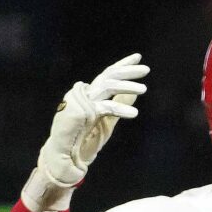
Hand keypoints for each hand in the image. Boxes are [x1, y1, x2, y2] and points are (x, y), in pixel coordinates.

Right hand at [27, 53, 150, 209]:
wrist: (65, 153)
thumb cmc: (84, 138)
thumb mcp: (107, 119)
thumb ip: (119, 104)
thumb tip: (133, 94)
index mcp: (91, 93)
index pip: (108, 74)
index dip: (123, 64)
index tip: (138, 57)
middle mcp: (86, 93)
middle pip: (109, 75)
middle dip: (128, 70)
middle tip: (146, 69)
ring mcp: (83, 101)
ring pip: (107, 86)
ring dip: (127, 86)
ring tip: (144, 88)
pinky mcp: (83, 112)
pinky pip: (105, 107)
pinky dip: (120, 109)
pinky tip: (133, 113)